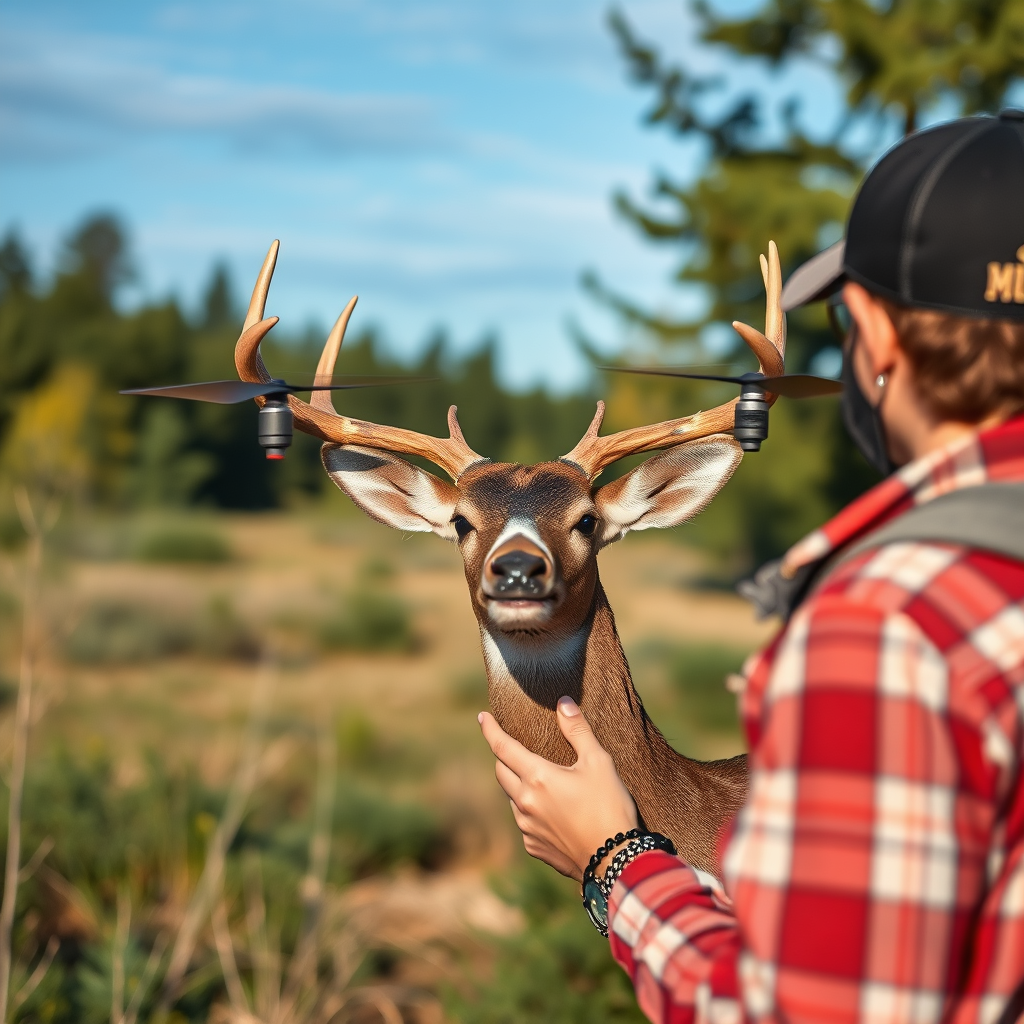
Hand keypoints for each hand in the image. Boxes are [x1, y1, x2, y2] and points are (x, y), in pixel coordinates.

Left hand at [478, 696, 637, 881]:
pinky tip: (550, 809)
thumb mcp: (598, 762)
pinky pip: (523, 820)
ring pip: (512, 797)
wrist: (616, 860)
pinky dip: (529, 808)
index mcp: (537, 777)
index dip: (490, 730)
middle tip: (513, 746)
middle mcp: (525, 802)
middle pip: (501, 771)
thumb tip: (563, 702)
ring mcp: (527, 827)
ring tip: (538, 778)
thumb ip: (577, 730)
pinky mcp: (534, 846)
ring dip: (517, 783)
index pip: (503, 747)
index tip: (482, 717)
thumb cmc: (609, 806)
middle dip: (503, 756)